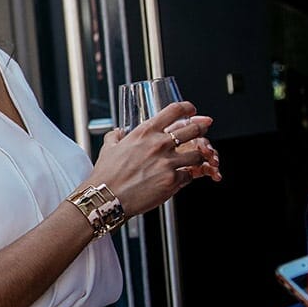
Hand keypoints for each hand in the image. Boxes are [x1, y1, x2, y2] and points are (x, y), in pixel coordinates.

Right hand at [88, 101, 219, 215]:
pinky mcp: (172, 181)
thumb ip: (115, 137)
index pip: (174, 110)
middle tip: (201, 134)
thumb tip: (118, 132)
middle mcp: (159, 144)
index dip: (187, 108)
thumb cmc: (107, 175)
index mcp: (145, 132)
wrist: (107, 198)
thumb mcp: (108, 148)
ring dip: (196, 157)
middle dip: (200, 130)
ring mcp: (168, 162)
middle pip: (193, 129)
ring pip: (197, 155)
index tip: (191, 111)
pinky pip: (189, 176)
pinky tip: (179, 179)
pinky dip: (186, 177)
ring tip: (192, 161)